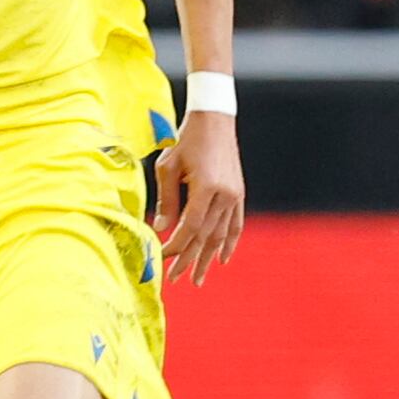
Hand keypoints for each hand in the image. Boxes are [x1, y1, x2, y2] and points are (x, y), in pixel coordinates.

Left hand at [151, 112, 242, 282]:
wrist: (214, 120)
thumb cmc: (185, 141)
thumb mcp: (168, 167)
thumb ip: (166, 200)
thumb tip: (160, 229)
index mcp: (206, 187)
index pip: (190, 227)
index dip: (176, 245)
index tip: (162, 257)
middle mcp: (225, 194)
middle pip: (205, 236)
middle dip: (188, 259)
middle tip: (174, 278)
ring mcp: (235, 195)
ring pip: (220, 234)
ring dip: (207, 258)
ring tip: (197, 279)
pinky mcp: (239, 193)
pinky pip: (235, 224)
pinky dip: (229, 243)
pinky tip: (221, 259)